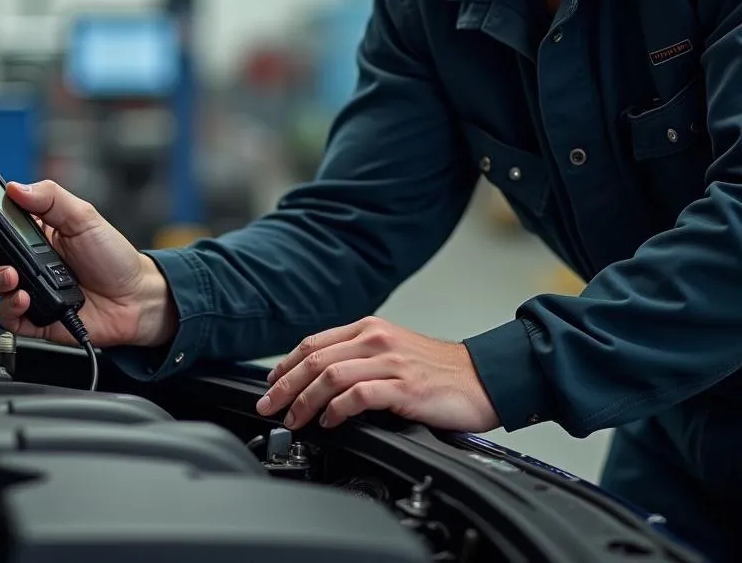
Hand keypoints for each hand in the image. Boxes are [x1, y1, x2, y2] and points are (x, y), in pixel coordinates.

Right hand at [0, 180, 176, 348]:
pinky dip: (9, 307)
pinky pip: (5, 316)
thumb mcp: (84, 217)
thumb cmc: (112, 257)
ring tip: (14, 276)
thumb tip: (16, 187)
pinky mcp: (31, 317)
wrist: (135, 299)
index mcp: (32, 230)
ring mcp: (25, 287)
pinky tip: (25, 298)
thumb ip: (51, 198)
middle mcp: (23, 258)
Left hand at [256, 316, 499, 432]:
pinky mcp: (404, 387)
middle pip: (315, 358)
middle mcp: (376, 339)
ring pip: (331, 375)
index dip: (286, 363)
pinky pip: (358, 395)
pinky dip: (336, 409)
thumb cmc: (438, 372)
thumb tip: (319, 382)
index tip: (270, 383)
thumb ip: (359, 359)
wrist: (483, 379)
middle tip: (267, 406)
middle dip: (284, 384)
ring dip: (304, 400)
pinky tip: (328, 422)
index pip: (315, 342)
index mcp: (370, 328)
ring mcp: (390, 362)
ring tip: (293, 419)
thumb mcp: (393, 353)